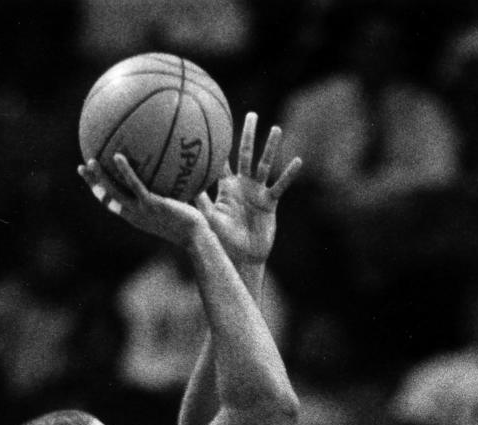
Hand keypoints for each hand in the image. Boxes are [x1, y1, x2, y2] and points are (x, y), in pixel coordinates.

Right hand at [78, 155, 206, 247]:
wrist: (197, 238)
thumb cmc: (190, 226)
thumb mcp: (175, 210)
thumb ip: (167, 196)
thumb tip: (170, 175)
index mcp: (137, 217)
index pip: (112, 204)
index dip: (99, 192)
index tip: (91, 179)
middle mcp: (135, 215)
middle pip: (107, 198)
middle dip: (93, 183)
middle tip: (82, 166)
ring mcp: (142, 211)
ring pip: (114, 192)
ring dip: (100, 178)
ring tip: (92, 160)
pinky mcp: (152, 205)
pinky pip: (135, 185)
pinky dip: (125, 171)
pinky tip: (118, 156)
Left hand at [196, 112, 301, 268]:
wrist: (241, 257)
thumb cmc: (221, 240)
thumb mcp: (206, 217)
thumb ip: (196, 198)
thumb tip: (179, 181)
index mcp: (226, 185)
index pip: (223, 158)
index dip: (221, 142)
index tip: (218, 120)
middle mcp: (243, 184)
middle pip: (246, 153)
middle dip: (249, 134)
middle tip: (251, 114)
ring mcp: (258, 192)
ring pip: (265, 165)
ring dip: (271, 147)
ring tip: (276, 129)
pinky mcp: (270, 202)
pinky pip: (280, 185)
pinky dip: (289, 174)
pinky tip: (298, 161)